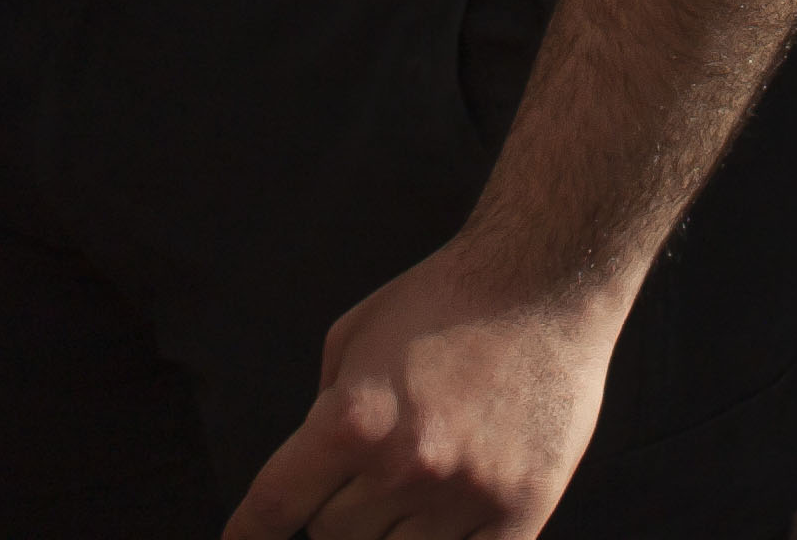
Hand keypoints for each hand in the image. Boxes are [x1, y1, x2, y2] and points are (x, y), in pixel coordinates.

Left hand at [224, 240, 625, 539]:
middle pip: (333, 536)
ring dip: (391, 528)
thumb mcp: (353, 337)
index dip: (250, 532)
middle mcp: (405, 465)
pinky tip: (445, 518)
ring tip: (417, 477)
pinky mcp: (519, 512)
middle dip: (336, 507)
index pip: (276, 506)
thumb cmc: (442, 301)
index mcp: (353, 418)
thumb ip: (324, 411)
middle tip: (367, 470)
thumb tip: (310, 481)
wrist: (546, 282)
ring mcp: (465, 495)